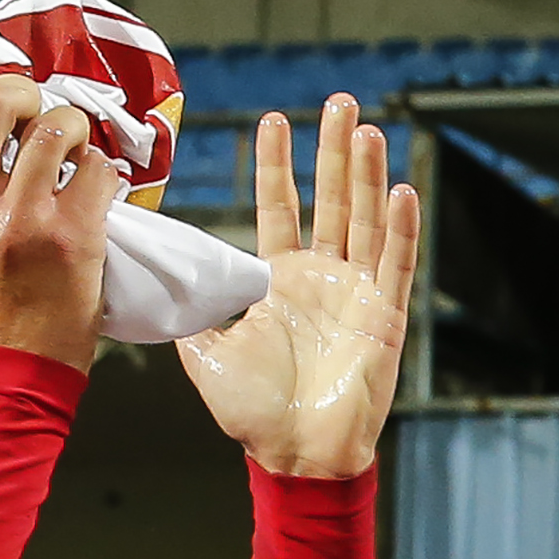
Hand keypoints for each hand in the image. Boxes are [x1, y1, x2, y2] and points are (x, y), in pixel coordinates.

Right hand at [0, 62, 116, 371]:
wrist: (11, 368)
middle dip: (21, 93)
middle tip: (33, 112)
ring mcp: (22, 220)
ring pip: (51, 126)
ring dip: (70, 126)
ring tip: (71, 146)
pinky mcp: (72, 236)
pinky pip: (96, 168)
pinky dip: (102, 169)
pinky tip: (96, 185)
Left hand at [177, 98, 419, 477]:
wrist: (295, 456)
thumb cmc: (255, 414)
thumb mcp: (204, 353)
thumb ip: (189, 309)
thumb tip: (158, 278)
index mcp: (281, 280)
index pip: (280, 208)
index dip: (277, 166)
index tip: (273, 120)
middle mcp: (322, 278)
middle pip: (332, 200)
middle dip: (332, 151)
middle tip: (338, 101)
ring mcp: (357, 294)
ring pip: (365, 221)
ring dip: (366, 175)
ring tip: (365, 129)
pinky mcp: (384, 318)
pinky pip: (394, 265)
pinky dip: (399, 229)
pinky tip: (400, 190)